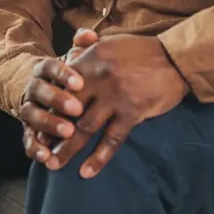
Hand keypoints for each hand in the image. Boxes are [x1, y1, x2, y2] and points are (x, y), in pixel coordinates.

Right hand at [20, 29, 97, 167]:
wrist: (38, 87)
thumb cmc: (65, 75)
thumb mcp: (73, 59)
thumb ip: (81, 47)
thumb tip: (90, 35)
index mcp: (43, 68)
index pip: (50, 67)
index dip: (63, 75)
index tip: (79, 82)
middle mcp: (32, 87)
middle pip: (39, 91)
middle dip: (57, 100)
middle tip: (77, 110)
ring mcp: (27, 108)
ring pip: (32, 115)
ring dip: (48, 124)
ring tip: (68, 133)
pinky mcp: (27, 129)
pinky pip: (27, 139)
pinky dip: (35, 148)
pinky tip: (47, 157)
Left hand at [52, 34, 188, 178]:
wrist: (176, 58)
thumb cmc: (142, 51)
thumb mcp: (110, 41)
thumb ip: (87, 47)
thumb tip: (69, 53)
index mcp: (90, 60)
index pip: (60, 87)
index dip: (47, 107)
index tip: (36, 124)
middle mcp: (98, 78)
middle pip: (66, 111)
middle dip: (50, 133)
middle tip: (40, 150)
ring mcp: (115, 97)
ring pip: (84, 129)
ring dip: (68, 149)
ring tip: (55, 165)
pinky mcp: (132, 112)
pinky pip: (112, 140)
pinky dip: (98, 158)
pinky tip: (86, 172)